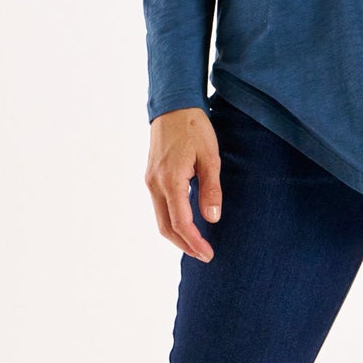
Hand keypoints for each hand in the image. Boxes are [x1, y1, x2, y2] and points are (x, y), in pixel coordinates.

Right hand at [145, 106, 222, 262]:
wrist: (173, 106)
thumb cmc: (194, 128)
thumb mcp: (210, 156)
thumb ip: (211, 188)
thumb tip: (212, 219)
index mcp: (170, 180)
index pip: (181, 222)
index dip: (194, 242)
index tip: (209, 254)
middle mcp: (155, 184)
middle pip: (166, 227)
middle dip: (184, 245)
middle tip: (204, 255)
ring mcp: (150, 181)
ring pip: (160, 219)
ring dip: (177, 236)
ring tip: (196, 245)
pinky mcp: (151, 177)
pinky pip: (159, 207)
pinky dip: (171, 221)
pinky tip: (185, 224)